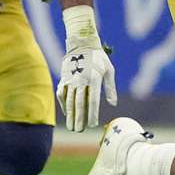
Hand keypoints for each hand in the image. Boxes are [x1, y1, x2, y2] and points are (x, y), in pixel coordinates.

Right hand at [57, 5, 116, 130]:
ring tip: (71, 127)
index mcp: (93, 79)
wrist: (81, 44)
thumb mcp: (109, 70)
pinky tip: (67, 114)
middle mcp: (80, 81)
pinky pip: (62, 94)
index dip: (92, 114)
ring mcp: (70, 80)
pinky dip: (63, 105)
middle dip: (79, 119)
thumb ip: (110, 88)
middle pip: (79, 104)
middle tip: (79, 131)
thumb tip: (113, 104)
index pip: (92, 101)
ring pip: (69, 101)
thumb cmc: (99, 58)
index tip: (92, 125)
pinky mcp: (64, 79)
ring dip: (70, 115)